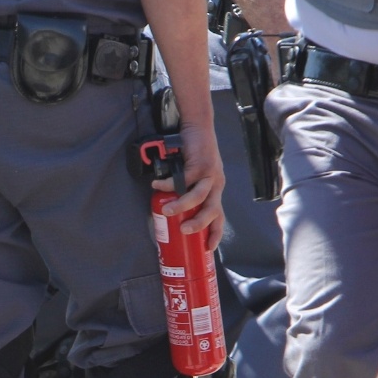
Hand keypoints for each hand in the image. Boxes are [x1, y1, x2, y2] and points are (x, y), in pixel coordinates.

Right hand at [152, 119, 226, 240]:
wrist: (198, 128)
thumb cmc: (194, 155)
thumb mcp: (193, 178)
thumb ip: (184, 192)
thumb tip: (165, 209)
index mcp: (215, 192)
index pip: (219, 217)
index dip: (215, 234)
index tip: (207, 249)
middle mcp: (216, 185)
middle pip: (213, 211)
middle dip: (199, 224)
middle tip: (183, 230)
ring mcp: (210, 175)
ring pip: (200, 196)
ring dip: (182, 205)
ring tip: (167, 210)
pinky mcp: (200, 164)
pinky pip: (184, 179)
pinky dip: (169, 184)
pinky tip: (158, 186)